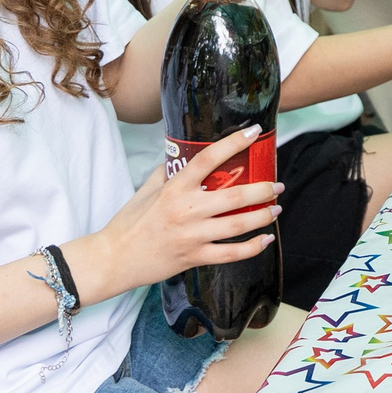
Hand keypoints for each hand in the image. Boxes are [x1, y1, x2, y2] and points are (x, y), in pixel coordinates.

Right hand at [65, 128, 279, 301]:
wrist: (113, 259)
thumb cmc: (129, 222)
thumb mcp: (147, 190)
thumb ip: (168, 172)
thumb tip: (184, 155)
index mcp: (174, 189)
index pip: (208, 158)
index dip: (233, 143)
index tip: (253, 133)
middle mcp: (186, 211)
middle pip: (235, 197)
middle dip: (263, 189)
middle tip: (278, 184)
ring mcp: (191, 236)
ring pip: (238, 226)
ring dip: (262, 216)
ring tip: (276, 208)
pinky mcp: (193, 258)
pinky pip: (230, 254)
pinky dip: (252, 248)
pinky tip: (266, 240)